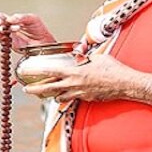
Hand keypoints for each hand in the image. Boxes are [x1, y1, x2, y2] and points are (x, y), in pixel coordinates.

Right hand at [0, 9, 55, 48]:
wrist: (45, 42)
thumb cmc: (38, 29)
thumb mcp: (32, 19)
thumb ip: (21, 17)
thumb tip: (9, 19)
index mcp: (6, 19)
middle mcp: (2, 27)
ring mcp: (5, 36)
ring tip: (0, 22)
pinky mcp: (9, 43)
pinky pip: (0, 38)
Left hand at [22, 53, 138, 103]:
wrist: (125, 84)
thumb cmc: (113, 69)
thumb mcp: (97, 57)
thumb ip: (85, 56)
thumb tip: (78, 52)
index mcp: (75, 72)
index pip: (52, 71)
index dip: (38, 71)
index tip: (28, 71)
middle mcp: (75, 84)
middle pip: (50, 88)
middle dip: (37, 90)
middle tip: (26, 90)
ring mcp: (80, 93)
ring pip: (60, 96)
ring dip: (51, 94)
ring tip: (43, 93)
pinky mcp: (87, 99)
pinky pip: (72, 98)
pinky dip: (66, 97)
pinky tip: (64, 95)